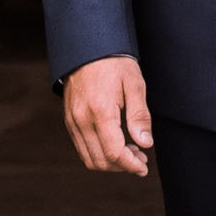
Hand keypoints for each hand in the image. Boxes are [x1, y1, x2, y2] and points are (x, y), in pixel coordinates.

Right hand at [63, 56, 153, 175]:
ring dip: (110, 162)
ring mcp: (72, 121)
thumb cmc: (114, 63)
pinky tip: (115, 143)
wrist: (87, 47)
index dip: (130, 165)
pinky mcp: (69, 120)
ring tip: (131, 152)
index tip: (144, 168)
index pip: (114, 152)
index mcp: (100, 111)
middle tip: (141, 158)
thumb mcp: (135, 84)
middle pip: (101, 160)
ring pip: (89, 158)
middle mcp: (82, 120)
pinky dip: (98, 153)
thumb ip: (139, 116)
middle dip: (122, 166)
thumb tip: (145, 144)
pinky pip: (82, 147)